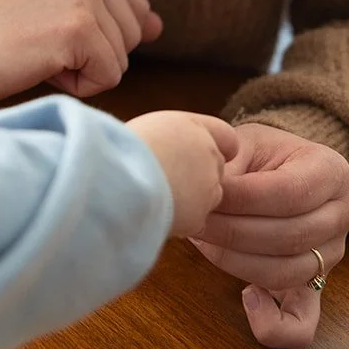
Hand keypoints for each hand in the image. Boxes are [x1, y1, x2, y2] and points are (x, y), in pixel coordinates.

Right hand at [0, 0, 162, 104]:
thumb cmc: (7, 31)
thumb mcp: (63, 5)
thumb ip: (113, 10)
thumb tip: (158, 26)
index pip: (135, 8)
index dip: (98, 33)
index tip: (51, 24)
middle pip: (134, 33)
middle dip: (94, 52)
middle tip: (44, 40)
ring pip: (123, 57)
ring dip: (85, 69)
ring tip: (43, 51)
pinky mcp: (79, 27)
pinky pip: (109, 76)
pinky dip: (79, 85)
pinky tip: (44, 65)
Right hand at [126, 112, 238, 236]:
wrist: (122, 179)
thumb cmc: (124, 147)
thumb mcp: (148, 128)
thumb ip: (170, 138)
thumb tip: (169, 147)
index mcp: (196, 129)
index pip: (226, 137)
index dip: (217, 145)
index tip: (203, 153)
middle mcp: (209, 157)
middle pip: (216, 168)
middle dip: (198, 174)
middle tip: (167, 177)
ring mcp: (208, 189)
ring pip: (206, 197)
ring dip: (189, 198)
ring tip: (156, 195)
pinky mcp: (199, 217)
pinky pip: (192, 221)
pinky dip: (178, 219)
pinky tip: (154, 211)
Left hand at [189, 122, 348, 348]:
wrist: (275, 172)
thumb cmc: (257, 156)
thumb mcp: (245, 143)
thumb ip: (229, 162)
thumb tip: (205, 188)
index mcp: (332, 171)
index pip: (288, 193)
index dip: (243, 198)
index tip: (207, 194)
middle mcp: (343, 216)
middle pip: (288, 236)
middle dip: (232, 230)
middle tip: (194, 218)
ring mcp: (332, 256)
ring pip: (285, 273)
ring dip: (235, 261)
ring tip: (202, 240)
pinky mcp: (315, 288)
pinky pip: (302, 324)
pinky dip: (272, 323)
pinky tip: (245, 297)